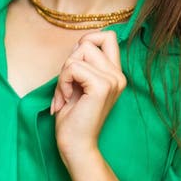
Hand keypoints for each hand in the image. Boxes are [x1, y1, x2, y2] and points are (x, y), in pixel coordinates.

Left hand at [50, 31, 126, 166]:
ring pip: (79, 52)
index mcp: (115, 74)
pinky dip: (63, 82)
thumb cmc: (73, 117)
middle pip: (88, 42)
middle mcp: (118, 75)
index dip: (87, 41)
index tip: (75, 66)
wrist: (76, 145)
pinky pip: (73, 67)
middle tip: (67, 86)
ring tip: (66, 95)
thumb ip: (83, 62)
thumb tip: (80, 43)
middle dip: (69, 61)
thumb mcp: (78, 83)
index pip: (108, 36)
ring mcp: (112, 80)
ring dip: (64, 74)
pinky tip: (66, 99)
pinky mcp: (102, 86)